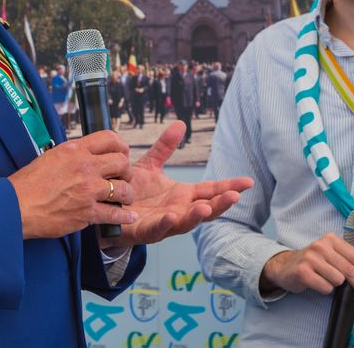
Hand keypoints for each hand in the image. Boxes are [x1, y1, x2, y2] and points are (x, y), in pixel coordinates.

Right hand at [8, 130, 137, 239]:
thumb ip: (73, 154)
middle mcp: (85, 167)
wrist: (16, 206)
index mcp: (75, 150)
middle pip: (122, 163)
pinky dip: (125, 216)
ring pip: (123, 188)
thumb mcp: (52, 156)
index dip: (121, 146)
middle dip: (126, 171)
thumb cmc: (28, 183)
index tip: (123, 154)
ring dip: (127, 194)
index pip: (110, 138)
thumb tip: (88, 154)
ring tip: (125, 198)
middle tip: (123, 178)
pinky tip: (129, 216)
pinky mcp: (87, 212)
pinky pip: (115, 213)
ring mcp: (88, 190)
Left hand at [107, 121, 252, 246]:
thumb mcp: (150, 166)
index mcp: (182, 196)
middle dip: (220, 204)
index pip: (210, 190)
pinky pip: (156, 230)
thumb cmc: (131, 191)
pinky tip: (171, 217)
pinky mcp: (142, 231)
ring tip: (206, 208)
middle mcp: (176, 211)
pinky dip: (165, 225)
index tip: (248, 182)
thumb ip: (164, 147)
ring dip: (196, 217)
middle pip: (205, 209)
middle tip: (236, 196)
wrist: (105, 209)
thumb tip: (181, 123)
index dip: (229, 186)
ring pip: (184, 223)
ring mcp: (162, 224)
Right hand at [260, 235, 353, 297]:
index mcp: (331, 239)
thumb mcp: (334, 257)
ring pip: (338, 279)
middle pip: (349, 269)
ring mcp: (310, 258)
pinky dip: (326, 290)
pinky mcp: (303, 272)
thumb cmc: (315, 263)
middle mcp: (321, 246)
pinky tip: (320, 285)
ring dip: (338, 287)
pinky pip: (325, 287)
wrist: (286, 267)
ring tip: (331, 283)